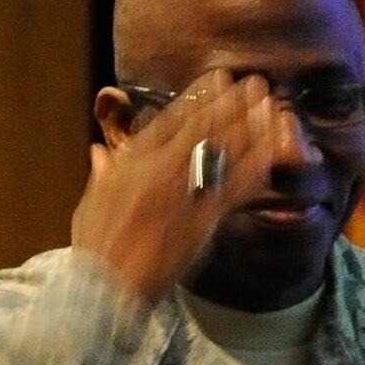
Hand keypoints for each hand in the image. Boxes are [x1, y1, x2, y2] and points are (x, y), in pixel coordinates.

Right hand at [71, 73, 283, 300]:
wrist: (107, 285)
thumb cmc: (96, 247)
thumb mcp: (91, 202)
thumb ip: (102, 173)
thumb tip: (100, 151)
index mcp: (133, 162)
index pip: (170, 121)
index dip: (197, 97)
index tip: (217, 78)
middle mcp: (161, 170)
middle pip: (203, 128)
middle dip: (230, 103)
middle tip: (254, 81)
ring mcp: (184, 194)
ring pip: (223, 152)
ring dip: (250, 127)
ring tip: (270, 106)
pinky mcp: (202, 220)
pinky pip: (236, 189)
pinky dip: (255, 167)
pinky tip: (273, 152)